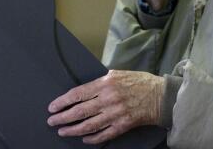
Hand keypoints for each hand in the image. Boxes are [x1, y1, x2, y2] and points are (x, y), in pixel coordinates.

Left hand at [47, 70, 164, 142]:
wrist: (160, 96)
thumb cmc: (138, 82)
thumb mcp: (116, 74)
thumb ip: (99, 82)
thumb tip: (83, 90)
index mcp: (105, 84)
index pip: (77, 94)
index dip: (62, 102)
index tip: (53, 107)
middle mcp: (108, 100)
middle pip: (80, 111)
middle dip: (63, 117)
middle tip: (52, 121)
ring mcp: (116, 114)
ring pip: (89, 125)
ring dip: (74, 130)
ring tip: (63, 131)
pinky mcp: (123, 125)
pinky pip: (104, 134)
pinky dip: (93, 138)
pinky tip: (84, 139)